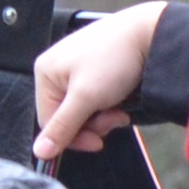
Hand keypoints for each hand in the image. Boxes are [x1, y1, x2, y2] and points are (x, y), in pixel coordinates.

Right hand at [32, 0, 165, 163]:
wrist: (150, 35)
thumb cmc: (114, 58)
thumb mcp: (86, 98)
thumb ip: (62, 126)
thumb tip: (38, 152)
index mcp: (45, 72)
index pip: (48, 121)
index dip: (73, 137)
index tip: (98, 142)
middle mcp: (56, 70)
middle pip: (66, 118)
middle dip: (93, 124)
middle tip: (113, 117)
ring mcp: (76, 71)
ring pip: (83, 112)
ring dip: (103, 117)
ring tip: (119, 107)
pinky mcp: (94, 73)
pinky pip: (94, 102)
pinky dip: (108, 106)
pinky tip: (120, 99)